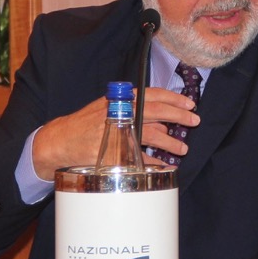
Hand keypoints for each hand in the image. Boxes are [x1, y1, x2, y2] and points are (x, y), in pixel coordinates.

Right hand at [31, 87, 198, 177]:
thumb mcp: (109, 107)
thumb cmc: (87, 123)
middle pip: (156, 112)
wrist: (62, 139)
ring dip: (170, 142)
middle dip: (179, 116)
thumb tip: (162, 118)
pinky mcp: (114, 152)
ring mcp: (118, 132)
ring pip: (152, 135)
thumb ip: (133, 109)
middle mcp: (121, 112)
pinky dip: (154, 161)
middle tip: (194, 120)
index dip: (173, 98)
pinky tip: (164, 164)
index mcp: (121, 99)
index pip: (152, 94)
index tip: (189, 103)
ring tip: (183, 148)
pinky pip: (140, 158)